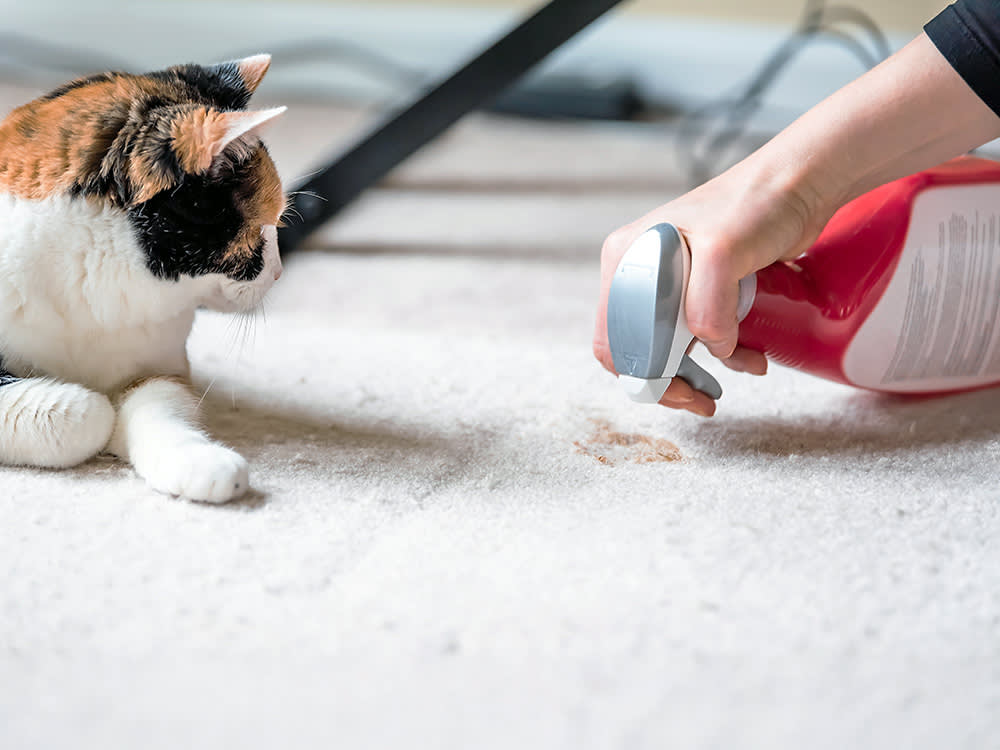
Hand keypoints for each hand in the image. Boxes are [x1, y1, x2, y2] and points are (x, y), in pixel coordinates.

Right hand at [593, 157, 830, 415]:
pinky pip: (698, 336)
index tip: (679, 391)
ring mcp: (669, 281)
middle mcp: (639, 271)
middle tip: (702, 403)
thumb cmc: (755, 204)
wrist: (798, 185)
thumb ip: (706, 305)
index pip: (614, 338)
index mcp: (626, 260)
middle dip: (669, 380)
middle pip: (638, 347)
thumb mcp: (721, 251)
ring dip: (696, 372)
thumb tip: (711, 346)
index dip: (642, 373)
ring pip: (668, 346)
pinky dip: (723, 353)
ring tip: (728, 384)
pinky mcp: (699, 288)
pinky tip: (751, 355)